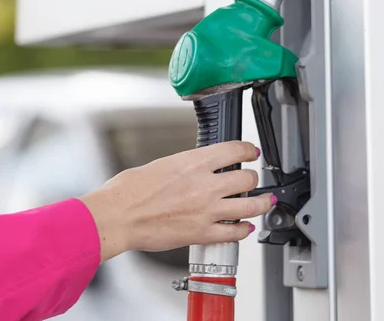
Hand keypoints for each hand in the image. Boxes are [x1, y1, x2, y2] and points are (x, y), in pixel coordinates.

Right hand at [79, 141, 275, 261]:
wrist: (118, 216)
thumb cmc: (128, 191)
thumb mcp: (160, 164)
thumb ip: (183, 167)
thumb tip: (192, 169)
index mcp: (193, 162)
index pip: (234, 150)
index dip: (248, 150)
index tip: (251, 152)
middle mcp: (205, 185)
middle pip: (248, 178)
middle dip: (253, 178)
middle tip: (253, 179)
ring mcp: (206, 211)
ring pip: (249, 206)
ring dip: (260, 203)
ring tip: (264, 202)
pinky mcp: (202, 233)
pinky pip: (234, 233)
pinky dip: (243, 230)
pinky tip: (245, 228)